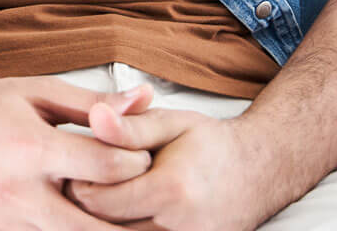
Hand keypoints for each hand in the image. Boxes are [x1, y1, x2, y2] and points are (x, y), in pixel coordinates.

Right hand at [0, 77, 156, 230]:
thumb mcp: (35, 93)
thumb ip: (93, 103)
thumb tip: (146, 98)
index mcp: (30, 148)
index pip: (104, 166)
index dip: (137, 162)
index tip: (146, 157)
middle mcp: (18, 195)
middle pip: (97, 225)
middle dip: (133, 217)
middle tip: (154, 205)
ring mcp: (7, 226)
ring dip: (106, 230)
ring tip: (128, 215)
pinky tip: (90, 220)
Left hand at [65, 102, 278, 230]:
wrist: (260, 169)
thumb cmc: (212, 143)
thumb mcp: (170, 123)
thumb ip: (129, 126)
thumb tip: (95, 117)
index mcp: (170, 191)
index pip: (97, 200)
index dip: (79, 182)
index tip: (77, 165)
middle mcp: (179, 227)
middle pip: (104, 226)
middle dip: (89, 204)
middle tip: (85, 179)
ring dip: (108, 220)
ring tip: (108, 194)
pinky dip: (129, 228)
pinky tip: (128, 210)